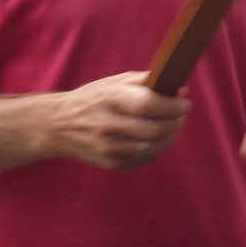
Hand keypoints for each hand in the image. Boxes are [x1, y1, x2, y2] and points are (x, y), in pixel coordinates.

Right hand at [53, 71, 189, 169]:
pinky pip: (146, 158)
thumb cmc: (94, 99)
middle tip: (181, 115)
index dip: (173, 106)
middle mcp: (107, 124)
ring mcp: (109, 147)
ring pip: (154, 147)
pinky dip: (157, 148)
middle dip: (176, 122)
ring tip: (172, 126)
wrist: (60, 125)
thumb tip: (181, 91)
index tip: (185, 104)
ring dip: (170, 136)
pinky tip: (156, 138)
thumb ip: (148, 83)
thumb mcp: (115, 83)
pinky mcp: (112, 163)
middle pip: (155, 129)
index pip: (148, 104)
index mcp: (109, 98)